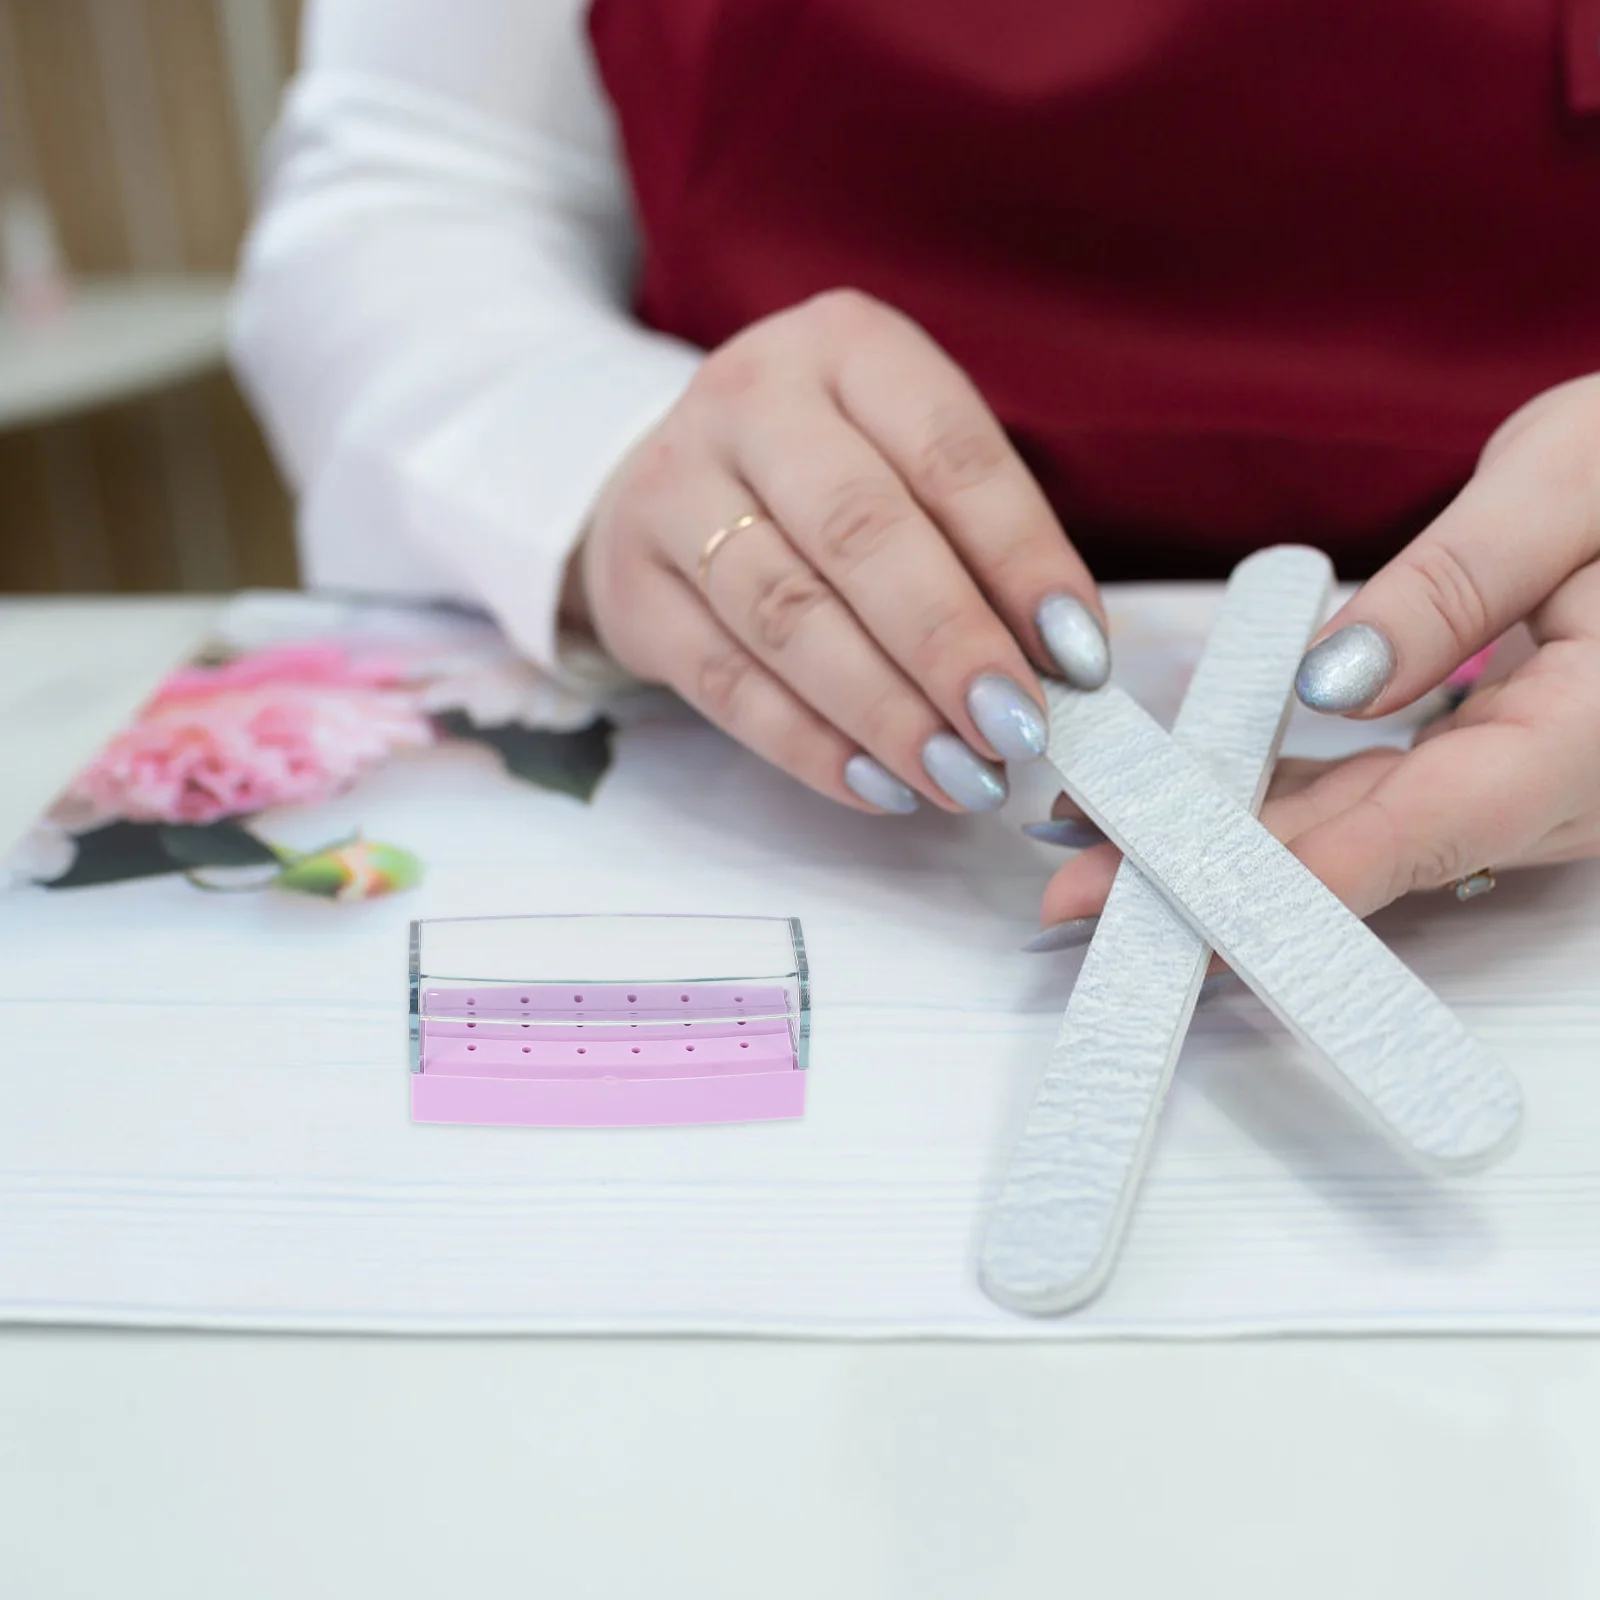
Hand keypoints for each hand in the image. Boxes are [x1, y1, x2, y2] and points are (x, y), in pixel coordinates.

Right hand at [571, 289, 1108, 814]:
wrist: (669, 480)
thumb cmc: (830, 478)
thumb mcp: (910, 463)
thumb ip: (981, 547)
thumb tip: (1059, 669)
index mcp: (849, 347)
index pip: (950, 455)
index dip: (1021, 560)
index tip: (1079, 657)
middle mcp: (751, 401)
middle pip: (858, 531)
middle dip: (947, 643)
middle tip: (1013, 729)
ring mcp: (673, 489)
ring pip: (785, 615)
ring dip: (883, 711)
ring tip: (959, 777)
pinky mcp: (631, 587)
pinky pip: (725, 683)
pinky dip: (809, 745)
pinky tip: (879, 786)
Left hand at [1037, 375, 1599, 932]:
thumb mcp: (1576, 479)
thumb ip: (1457, 581)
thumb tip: (1333, 681)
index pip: (1436, 819)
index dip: (1306, 874)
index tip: (1193, 904)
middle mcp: (1571, 784)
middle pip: (1379, 848)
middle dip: (1226, 882)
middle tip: (1088, 894)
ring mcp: (1536, 783)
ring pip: (1369, 833)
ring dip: (1237, 853)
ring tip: (1103, 854)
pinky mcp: (1501, 763)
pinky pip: (1384, 798)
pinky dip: (1284, 806)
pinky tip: (1193, 809)